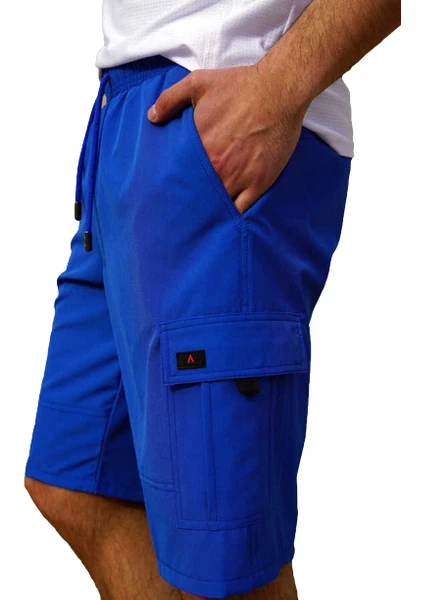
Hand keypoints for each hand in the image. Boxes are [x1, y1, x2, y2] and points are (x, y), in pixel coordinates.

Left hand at [147, 64, 308, 214]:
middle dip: (191, 199)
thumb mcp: (197, 84)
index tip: (171, 186)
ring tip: (201, 216)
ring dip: (209, 210)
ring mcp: (239, 178)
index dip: (174, 182)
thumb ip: (169, 100)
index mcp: (199, 147)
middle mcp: (217, 167)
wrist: (279, 90)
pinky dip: (232, 215)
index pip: (179, 175)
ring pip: (217, 205)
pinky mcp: (259, 183)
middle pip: (197, 193)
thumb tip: (152, 117)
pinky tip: (224, 218)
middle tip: (183, 207)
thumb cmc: (240, 86)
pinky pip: (241, 209)